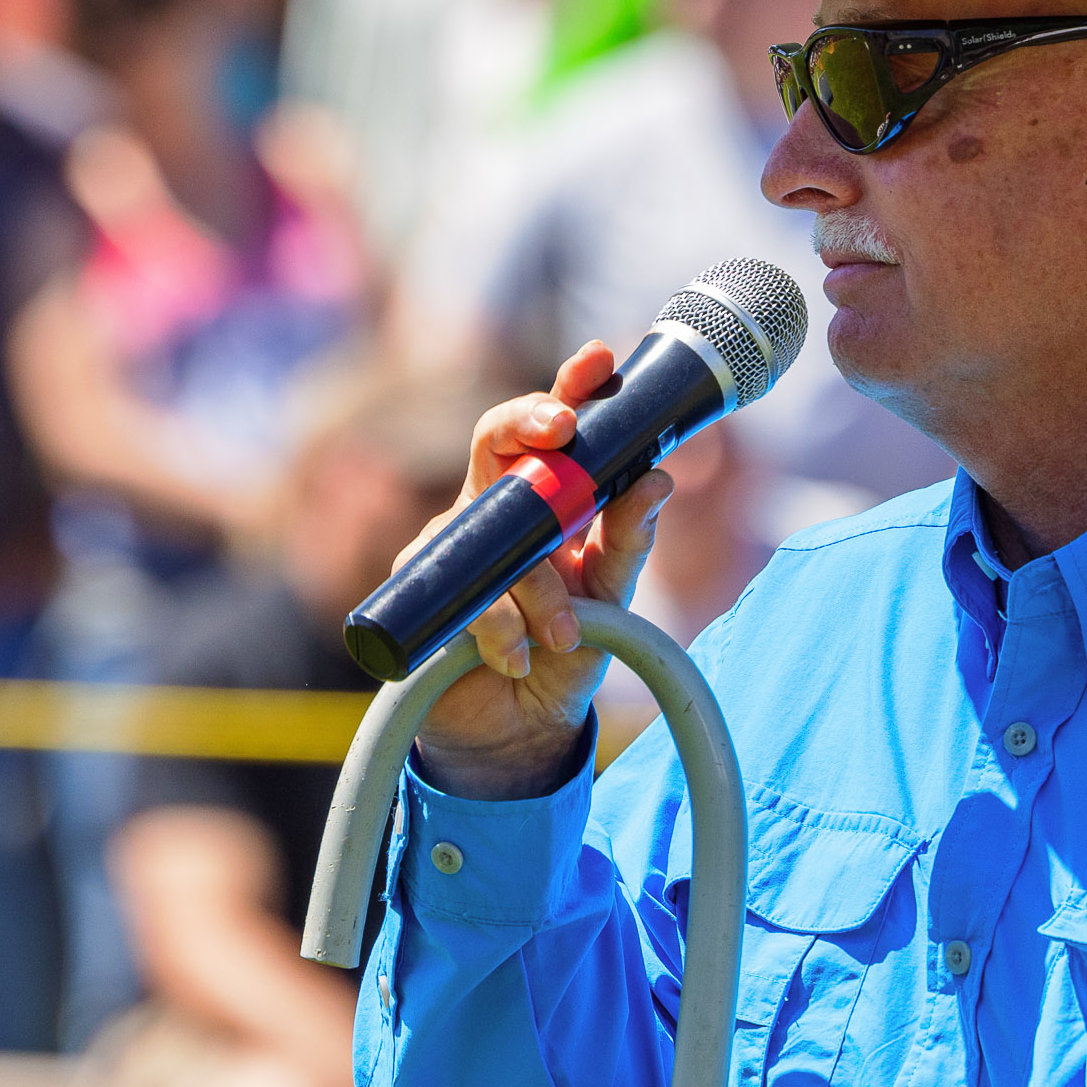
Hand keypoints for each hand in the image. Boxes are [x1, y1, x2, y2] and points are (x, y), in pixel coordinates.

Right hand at [408, 341, 669, 799]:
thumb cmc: (567, 647)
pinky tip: (519, 657)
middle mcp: (497, 504)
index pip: (553, 426)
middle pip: (496, 438)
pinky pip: (470, 591)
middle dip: (526, 423)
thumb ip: (629, 540)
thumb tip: (661, 479)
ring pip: (494, 530)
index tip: (597, 360)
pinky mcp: (426, 584)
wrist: (518, 726)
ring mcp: (455, 539)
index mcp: (547, 495)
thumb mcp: (611, 596)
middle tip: (560, 430)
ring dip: (538, 586)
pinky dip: (501, 628)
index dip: (571, 386)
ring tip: (566, 633)